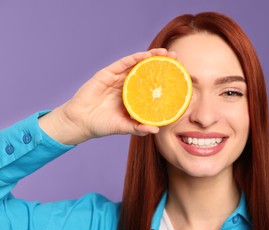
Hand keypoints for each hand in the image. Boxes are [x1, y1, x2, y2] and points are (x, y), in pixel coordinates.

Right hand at [39, 48, 175, 144]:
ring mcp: (117, 78)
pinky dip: (134, 58)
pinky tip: (146, 56)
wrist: (80, 122)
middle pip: (147, 70)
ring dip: (151, 57)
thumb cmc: (102, 124)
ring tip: (165, 53)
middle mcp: (127, 84)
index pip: (152, 83)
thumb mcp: (124, 127)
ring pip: (137, 64)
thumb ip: (139, 128)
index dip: (165, 78)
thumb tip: (156, 130)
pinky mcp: (107, 73)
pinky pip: (123, 63)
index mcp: (133, 96)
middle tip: (177, 58)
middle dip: (162, 63)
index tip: (179, 74)